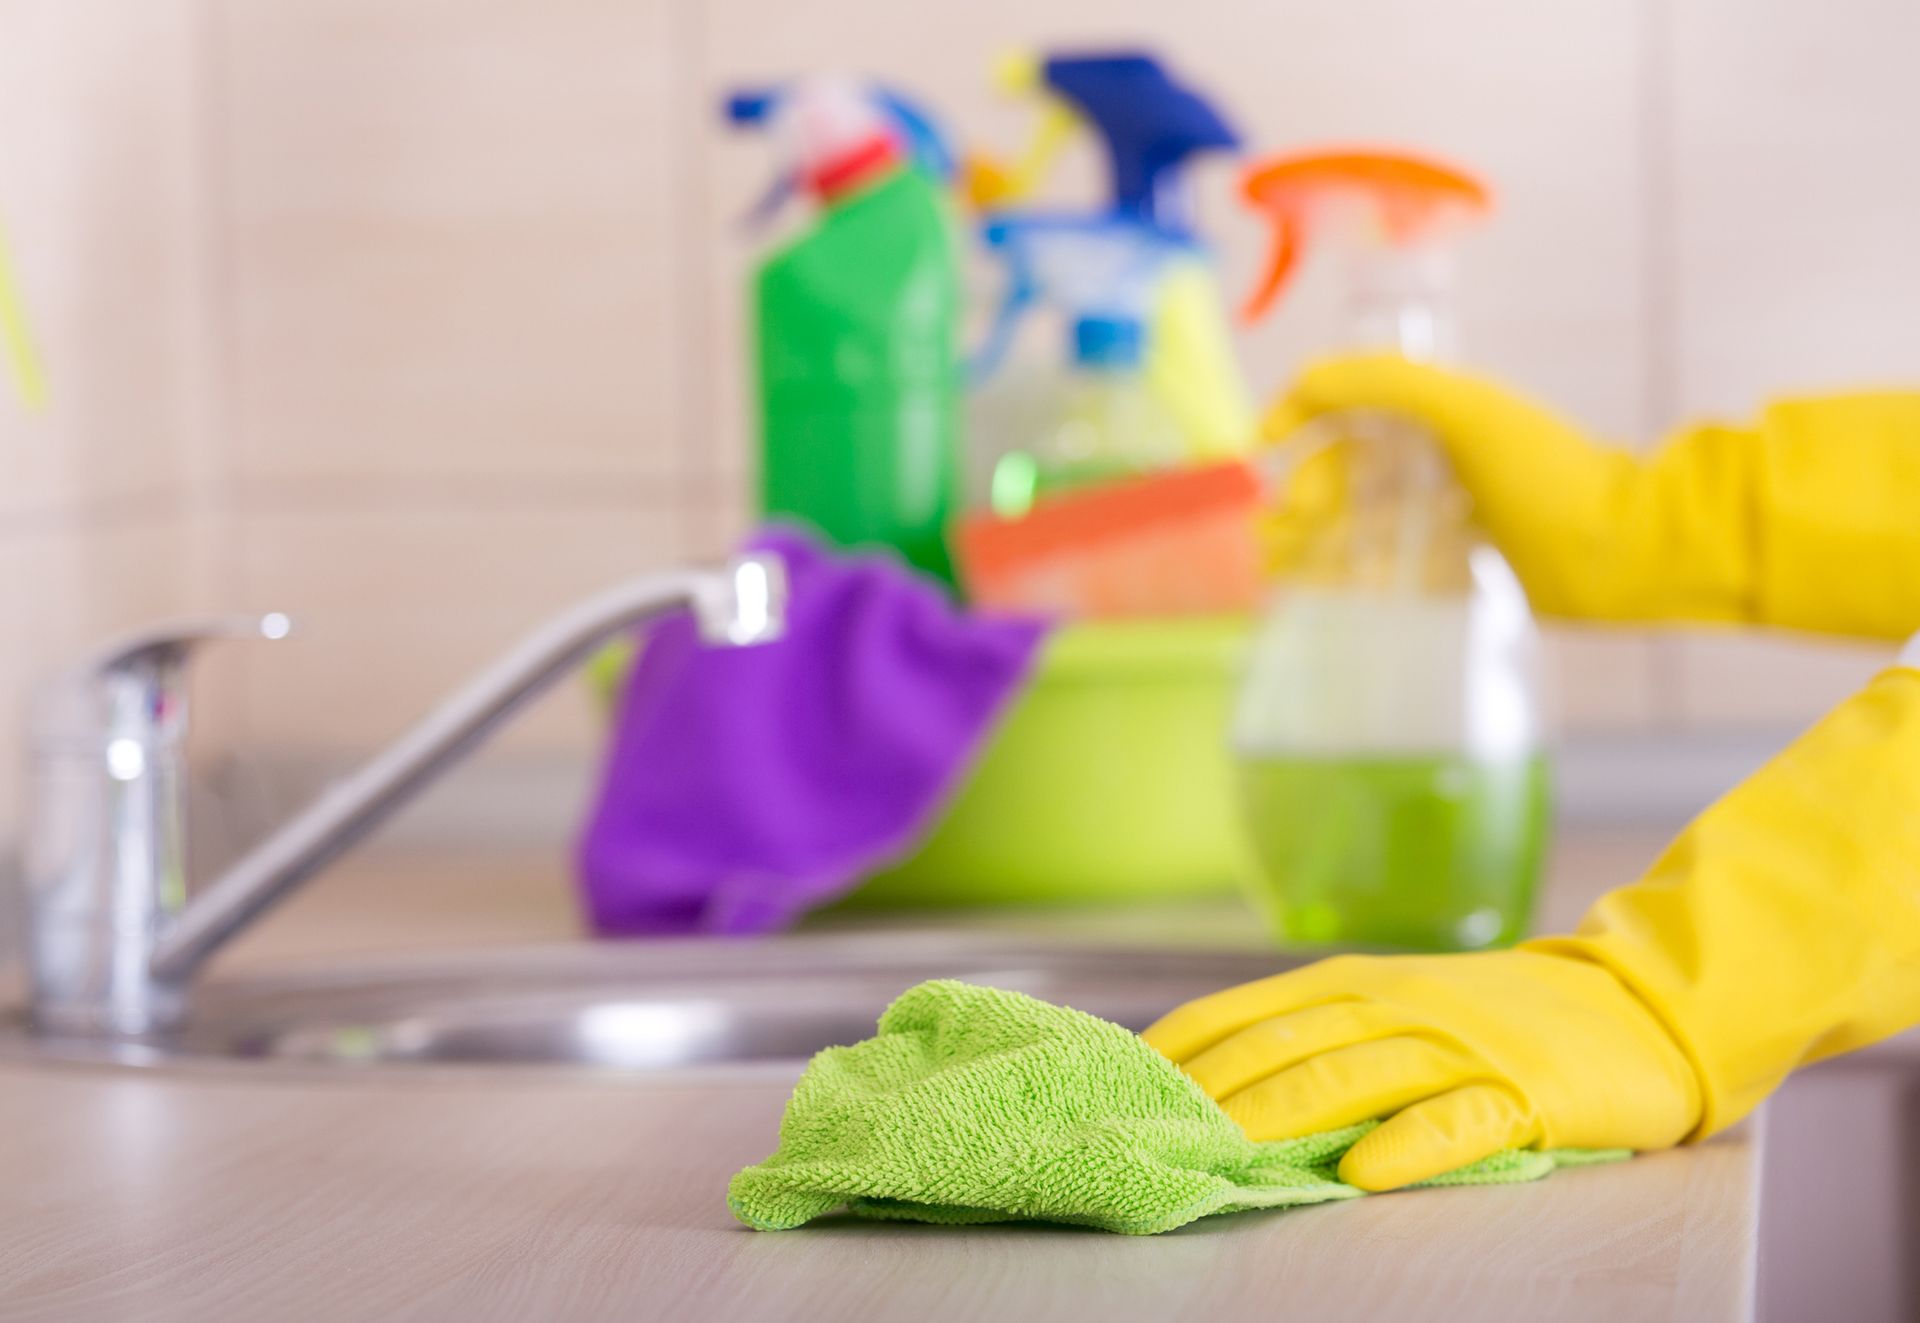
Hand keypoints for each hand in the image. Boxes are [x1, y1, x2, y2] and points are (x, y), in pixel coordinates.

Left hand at [1142, 948, 1701, 1190]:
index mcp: (1354, 984)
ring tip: (1223, 1151)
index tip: (1121, 1084)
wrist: (1633, 1005)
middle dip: (1212, 1090)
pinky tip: (1365, 1174)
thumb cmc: (1496, 1015)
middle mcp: (1394, 1005)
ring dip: (1282, 1115)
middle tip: (1151, 1131)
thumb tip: (1219, 1079)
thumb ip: (1319, 1034)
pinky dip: (1408, 1146)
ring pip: (1353, 1078)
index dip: (1181, 1049)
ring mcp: (1457, 1046)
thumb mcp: (1397, 1006)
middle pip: (1284, 1046)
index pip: (1243, 1012)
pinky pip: (1457, 1122)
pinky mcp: (1522, 1093)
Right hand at [1264, 355, 1919, 638]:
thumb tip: (1304, 380)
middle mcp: (1441, 459)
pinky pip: (1395, 573)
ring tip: (1279, 573)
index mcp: (1438, 412)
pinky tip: (1325, 599)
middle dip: (1304, 495)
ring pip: (1365, 525)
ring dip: (1317, 544)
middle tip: (1278, 532)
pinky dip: (1356, 584)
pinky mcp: (1465, 569)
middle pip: (1348, 472)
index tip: (1260, 454)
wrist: (1626, 554)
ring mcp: (1452, 515)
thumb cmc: (1550, 474)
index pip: (1347, 404)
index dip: (1296, 420)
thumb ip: (1385, 383)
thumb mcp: (1466, 411)